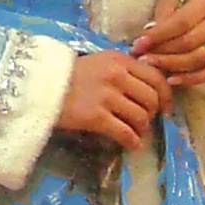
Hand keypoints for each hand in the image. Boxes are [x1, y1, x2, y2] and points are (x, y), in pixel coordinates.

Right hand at [58, 50, 172, 148]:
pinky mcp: (96, 117)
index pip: (155, 76)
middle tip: (145, 120)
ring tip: (134, 131)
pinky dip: (132, 141)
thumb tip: (147, 86)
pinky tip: (131, 144)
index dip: (165, 94)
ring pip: (141, 117)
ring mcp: (107, 97)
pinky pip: (125, 133)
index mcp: (119, 60)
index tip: (165, 106)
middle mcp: (116, 76)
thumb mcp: (99, 62)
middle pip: (151, 99)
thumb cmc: (68, 76)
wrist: (39, 87)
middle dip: (152, 113)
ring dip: (141, 128)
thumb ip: (123, 69)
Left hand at [132, 0, 204, 85]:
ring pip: (198, 59)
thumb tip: (145, 39)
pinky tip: (171, 80)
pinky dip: (189, 79)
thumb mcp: (169, 3)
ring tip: (151, 67)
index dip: (158, 35)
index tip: (138, 44)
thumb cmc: (181, 5)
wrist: (203, 10)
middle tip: (141, 58)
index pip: (181, 22)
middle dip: (162, 53)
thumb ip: (161, 20)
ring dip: (171, 65)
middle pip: (189, 43)